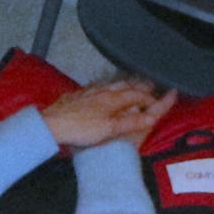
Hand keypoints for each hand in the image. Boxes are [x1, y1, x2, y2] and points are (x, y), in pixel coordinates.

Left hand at [39, 77, 171, 148]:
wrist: (52, 125)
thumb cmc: (81, 128)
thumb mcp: (110, 128)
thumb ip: (132, 122)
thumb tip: (153, 116)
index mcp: (114, 98)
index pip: (138, 96)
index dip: (151, 99)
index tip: (162, 101)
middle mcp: (104, 92)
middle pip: (126, 86)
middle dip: (141, 86)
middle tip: (151, 87)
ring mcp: (90, 92)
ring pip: (112, 85)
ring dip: (125, 84)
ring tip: (131, 85)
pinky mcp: (77, 96)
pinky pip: (97, 88)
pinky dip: (107, 88)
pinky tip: (102, 90)